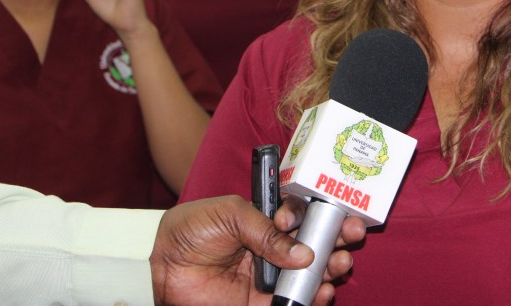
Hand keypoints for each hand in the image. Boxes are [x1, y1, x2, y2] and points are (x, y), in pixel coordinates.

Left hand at [150, 194, 365, 305]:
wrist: (159, 267)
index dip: (317, 214)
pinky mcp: (259, 302)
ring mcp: (268, 276)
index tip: (324, 214)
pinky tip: (323, 291)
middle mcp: (272, 247)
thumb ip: (265, 229)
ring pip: (310, 273)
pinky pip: (292, 302)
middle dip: (336, 238)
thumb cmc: (190, 230)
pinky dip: (312, 298)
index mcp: (266, 219)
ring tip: (340, 264)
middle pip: (314, 243)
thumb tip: (302, 252)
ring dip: (330, 268)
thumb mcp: (229, 213)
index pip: (302, 215)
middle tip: (351, 235)